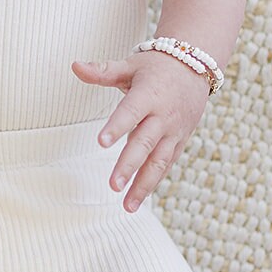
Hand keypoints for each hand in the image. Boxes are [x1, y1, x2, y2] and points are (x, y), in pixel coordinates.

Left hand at [71, 50, 210, 211]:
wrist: (196, 67)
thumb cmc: (156, 67)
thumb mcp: (130, 65)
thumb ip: (102, 71)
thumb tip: (75, 65)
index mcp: (148, 94)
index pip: (130, 112)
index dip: (116, 126)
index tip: (101, 142)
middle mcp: (162, 115)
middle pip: (145, 142)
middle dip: (129, 165)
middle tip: (113, 185)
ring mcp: (173, 131)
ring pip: (159, 160)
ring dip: (144, 184)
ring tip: (127, 205)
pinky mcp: (179, 141)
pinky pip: (166, 163)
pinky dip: (154, 181)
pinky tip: (139, 198)